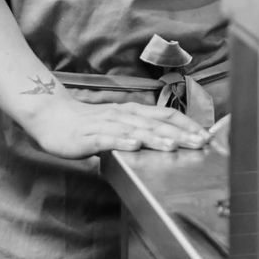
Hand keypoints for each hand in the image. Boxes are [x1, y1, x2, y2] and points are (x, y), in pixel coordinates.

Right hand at [18, 92, 209, 160]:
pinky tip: (134, 147)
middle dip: (180, 133)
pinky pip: (107, 140)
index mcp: (133, 112)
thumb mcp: (119, 123)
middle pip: (155, 123)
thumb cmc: (89, 123)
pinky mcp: (88, 137)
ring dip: (155, 138)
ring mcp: (105, 125)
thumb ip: (141, 130)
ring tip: (173, 145)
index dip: (187, 124)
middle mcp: (123, 115)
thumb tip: (169, 138)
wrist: (52, 117)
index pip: (166, 115)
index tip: (205, 135)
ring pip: (134, 131)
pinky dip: (122, 142)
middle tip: (200, 143)